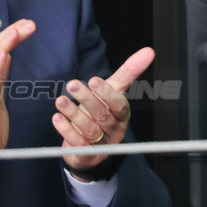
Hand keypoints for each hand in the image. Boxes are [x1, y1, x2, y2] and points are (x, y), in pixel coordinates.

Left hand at [53, 47, 154, 176]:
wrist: (90, 146)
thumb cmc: (102, 112)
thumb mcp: (113, 92)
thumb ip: (128, 72)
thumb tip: (149, 51)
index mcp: (122, 115)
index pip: (119, 104)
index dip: (107, 94)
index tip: (94, 80)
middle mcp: (115, 130)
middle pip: (103, 116)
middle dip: (87, 100)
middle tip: (72, 85)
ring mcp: (101, 145)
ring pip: (90, 129)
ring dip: (74, 114)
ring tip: (60, 101)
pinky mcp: (86, 155)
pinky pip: (77, 144)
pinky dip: (66, 130)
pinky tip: (57, 118)